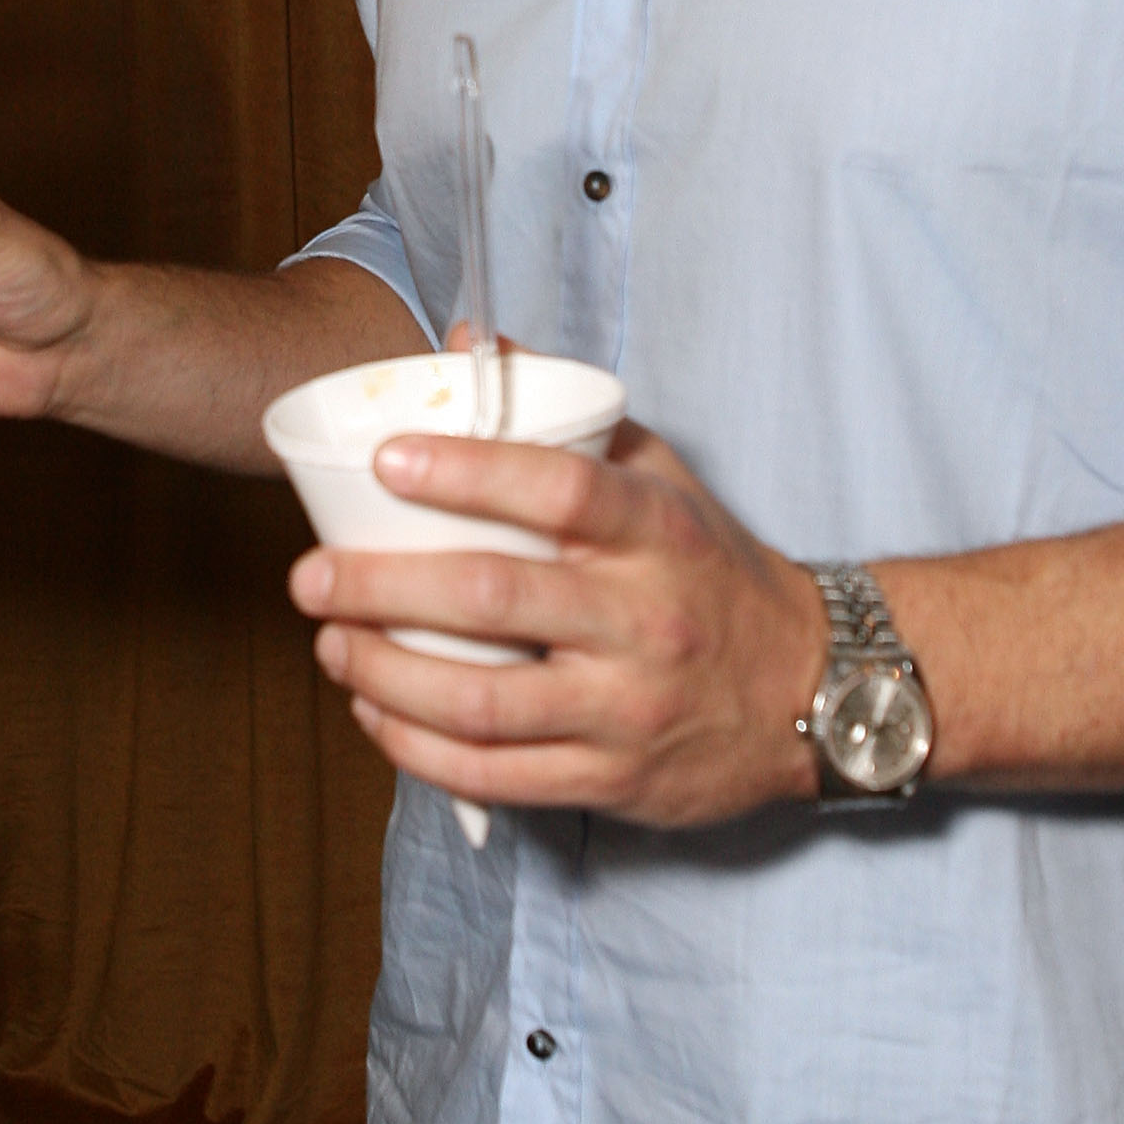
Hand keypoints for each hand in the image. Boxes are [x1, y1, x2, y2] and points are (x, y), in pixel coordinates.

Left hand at [287, 423, 830, 827]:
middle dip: (381, 587)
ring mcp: (627, 708)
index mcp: (655, 533)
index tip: (386, 459)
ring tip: (331, 645)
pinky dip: (418, 747)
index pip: (559, 490)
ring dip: (384, 674)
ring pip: (482, 700)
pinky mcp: (612, 780)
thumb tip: (469, 342)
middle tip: (309, 576)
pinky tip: (376, 714)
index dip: (466, 470)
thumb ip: (566, 414)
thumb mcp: (661, 476)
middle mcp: (643, 620)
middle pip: (494, 600)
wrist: (814, 688)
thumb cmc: (710, 568)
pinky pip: (495, 774)